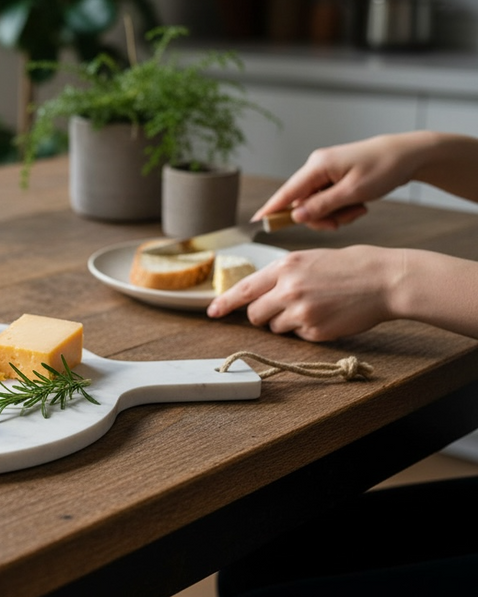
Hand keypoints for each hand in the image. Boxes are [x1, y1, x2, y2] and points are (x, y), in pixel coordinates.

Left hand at [206, 246, 402, 341]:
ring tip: (315, 306)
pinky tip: (328, 315)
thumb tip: (259, 294)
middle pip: (255, 314)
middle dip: (263, 315)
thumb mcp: (310, 259)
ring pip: (276, 327)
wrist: (385, 280)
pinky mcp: (315, 331)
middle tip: (283, 307)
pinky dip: (308, 330)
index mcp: (285, 266)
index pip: (244, 289)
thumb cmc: (350, 266)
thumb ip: (282, 275)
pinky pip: (299, 336)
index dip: (225, 303)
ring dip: (288, 322)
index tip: (212, 312)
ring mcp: (301, 312)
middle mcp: (288, 289)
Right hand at [252, 134, 421, 230]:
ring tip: (357, 210)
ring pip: (316, 204)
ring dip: (334, 214)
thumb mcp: (354, 192)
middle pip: (302, 202)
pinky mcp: (335, 177)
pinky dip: (341, 208)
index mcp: (317, 166)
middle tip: (342, 222)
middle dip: (320, 217)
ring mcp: (326, 172)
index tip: (256, 221)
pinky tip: (358, 205)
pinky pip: (327, 200)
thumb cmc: (384, 168)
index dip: (271, 208)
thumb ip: (322, 205)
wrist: (409, 154)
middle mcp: (316, 167)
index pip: (287, 191)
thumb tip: (296, 216)